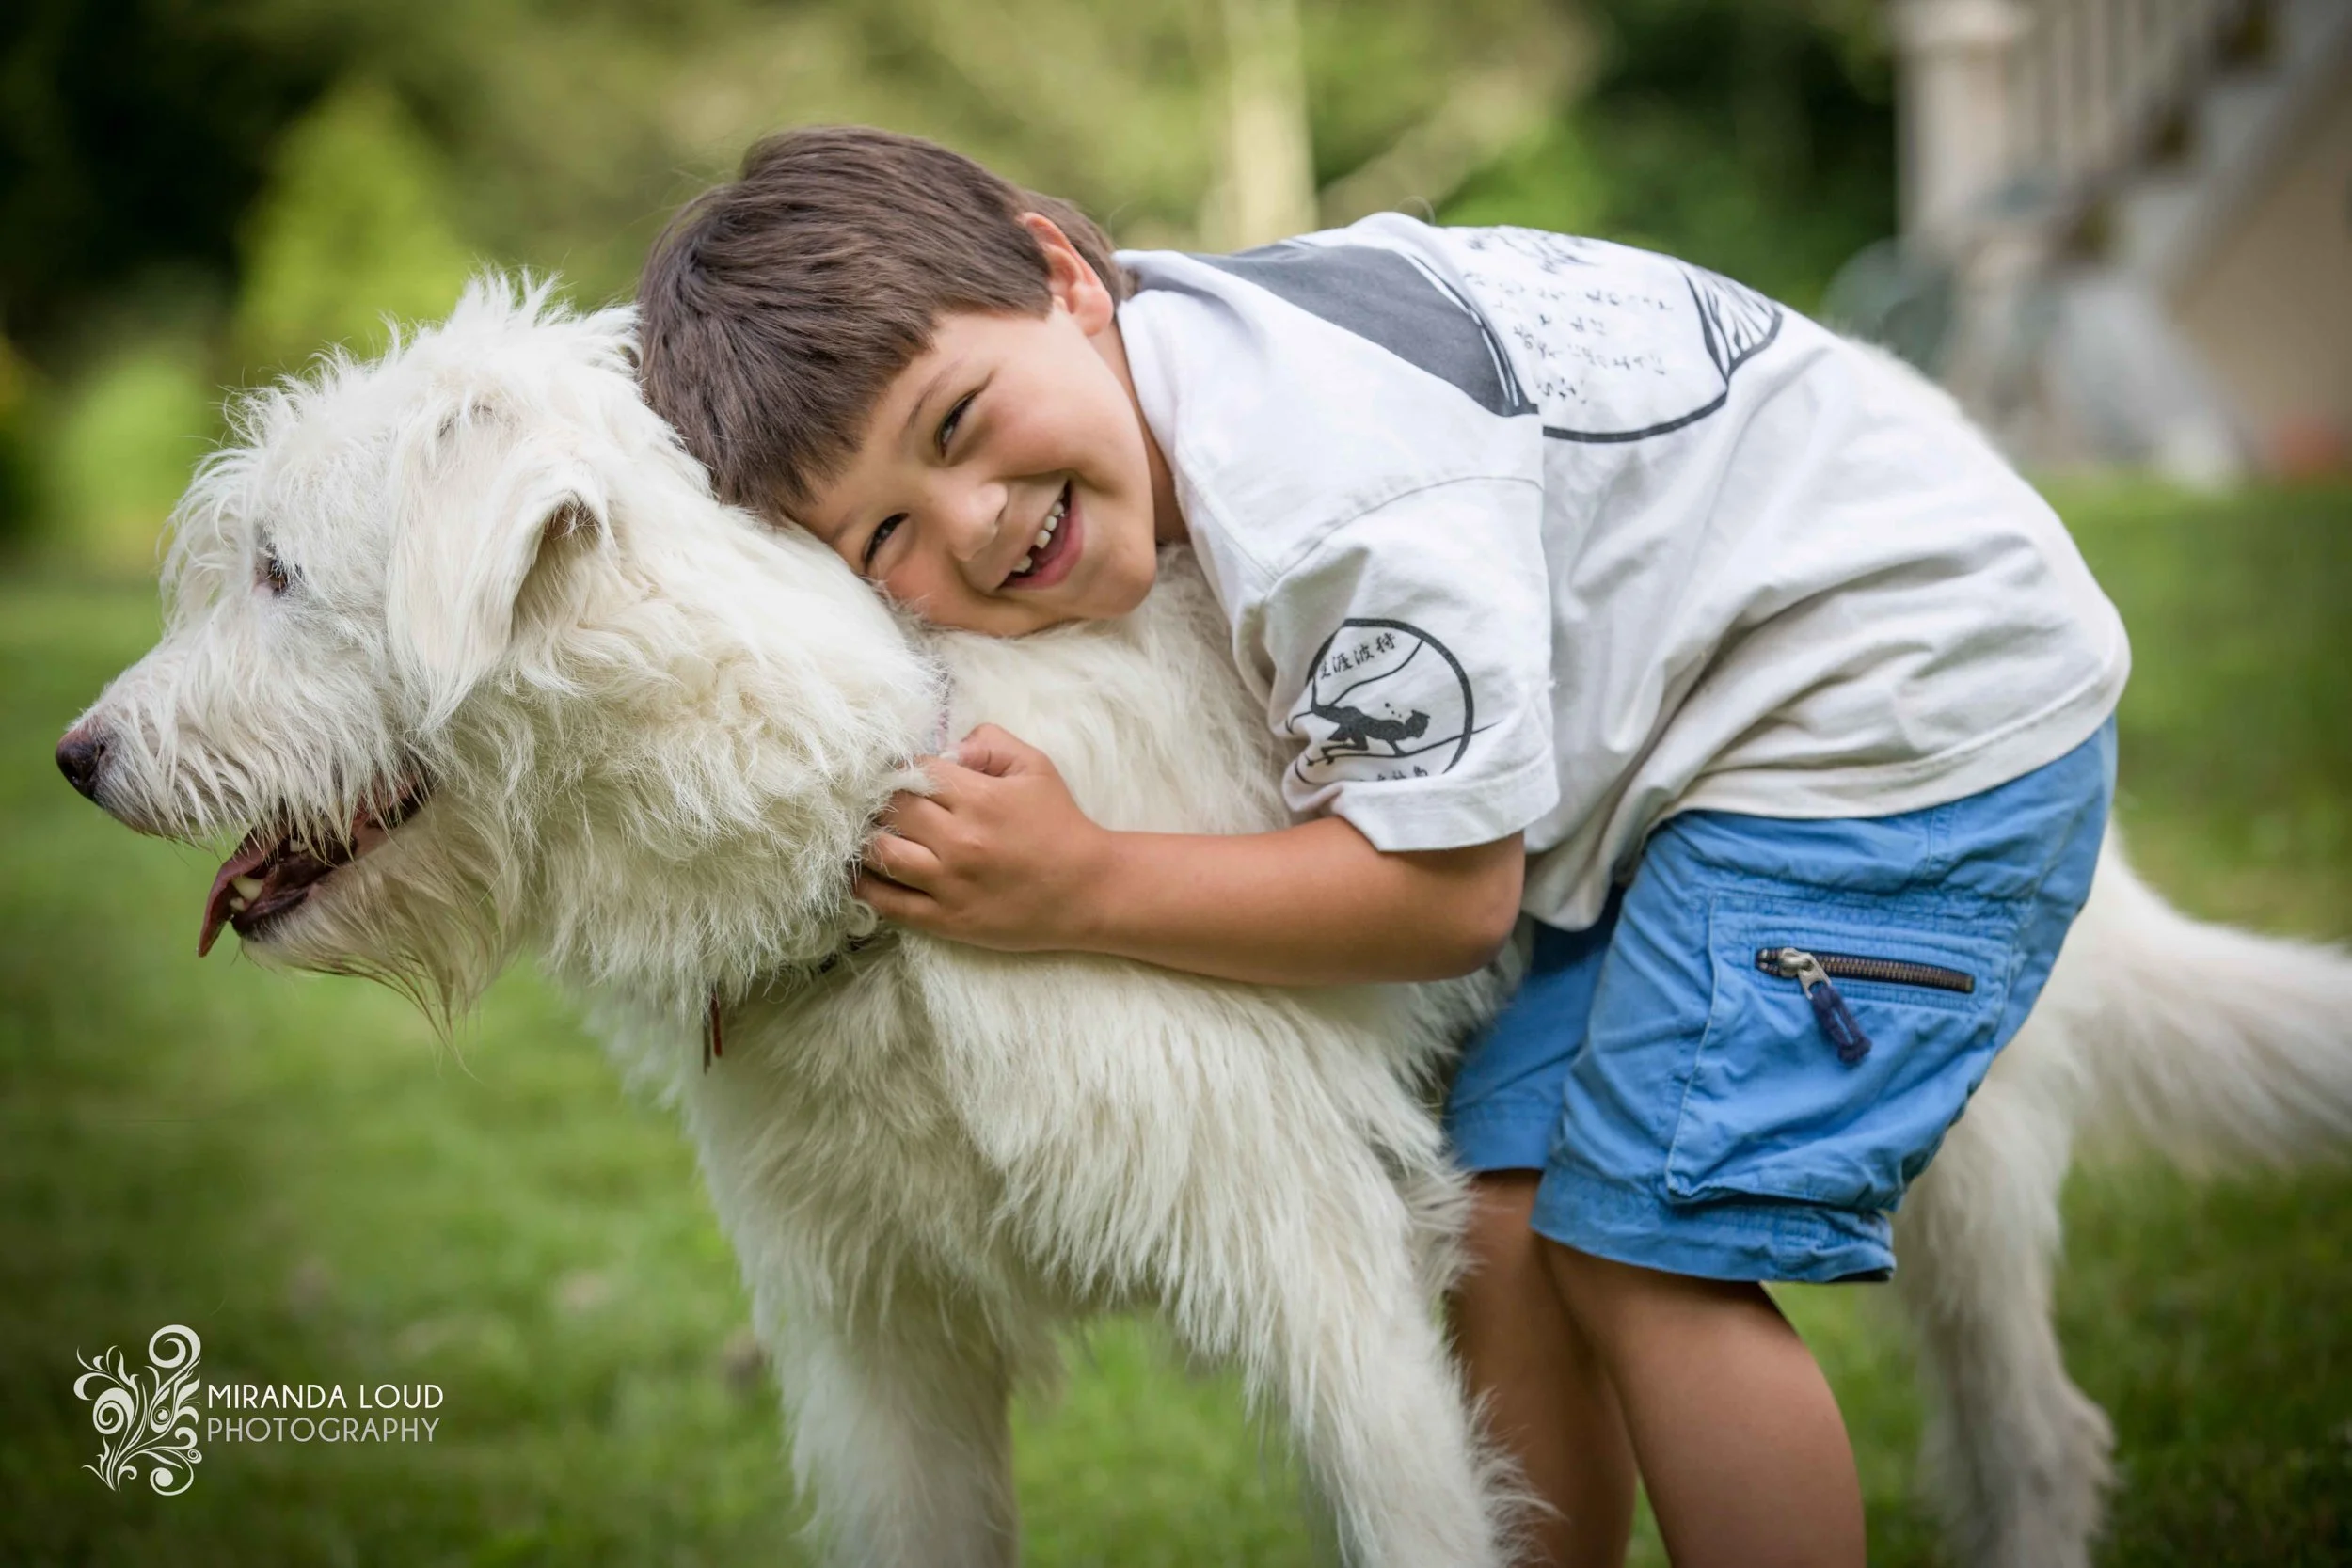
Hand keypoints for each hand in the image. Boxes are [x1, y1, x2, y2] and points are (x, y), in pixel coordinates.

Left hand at [857, 723, 1111, 950]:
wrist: (1089, 891)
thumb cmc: (1060, 825)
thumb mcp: (1036, 767)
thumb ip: (990, 743)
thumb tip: (947, 746)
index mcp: (980, 798)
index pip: (915, 771)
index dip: (902, 767)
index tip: (899, 773)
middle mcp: (960, 841)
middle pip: (890, 809)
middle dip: (879, 799)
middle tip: (876, 800)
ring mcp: (950, 884)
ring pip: (880, 852)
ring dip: (866, 837)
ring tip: (866, 831)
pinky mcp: (947, 920)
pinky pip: (889, 903)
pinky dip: (865, 886)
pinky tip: (859, 873)